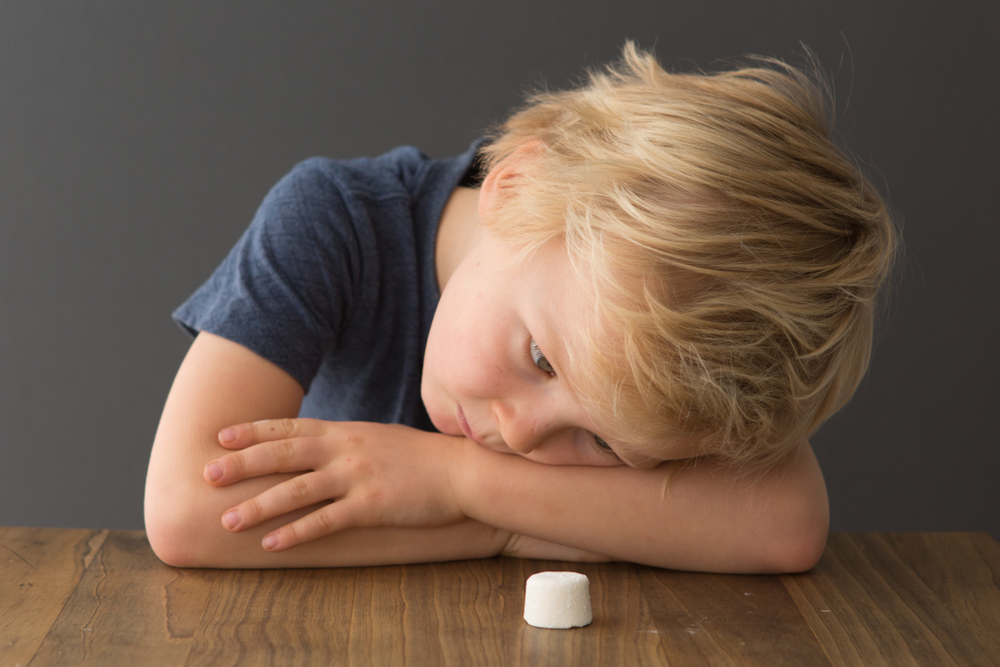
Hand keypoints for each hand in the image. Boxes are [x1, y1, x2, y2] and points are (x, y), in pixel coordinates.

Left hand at [203, 419, 465, 551]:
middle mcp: (345, 450)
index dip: (253, 431)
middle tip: (208, 473)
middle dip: (242, 464)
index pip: (290, 428)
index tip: (220, 437)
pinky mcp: (372, 505)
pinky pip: (326, 521)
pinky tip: (272, 544)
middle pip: (284, 454)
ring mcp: (357, 477)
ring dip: (259, 505)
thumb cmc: (416, 456)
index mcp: (344, 432)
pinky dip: (295, 532)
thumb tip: (310, 446)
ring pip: (297, 490)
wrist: (458, 469)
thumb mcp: (374, 438)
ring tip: (228, 519)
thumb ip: (340, 441)